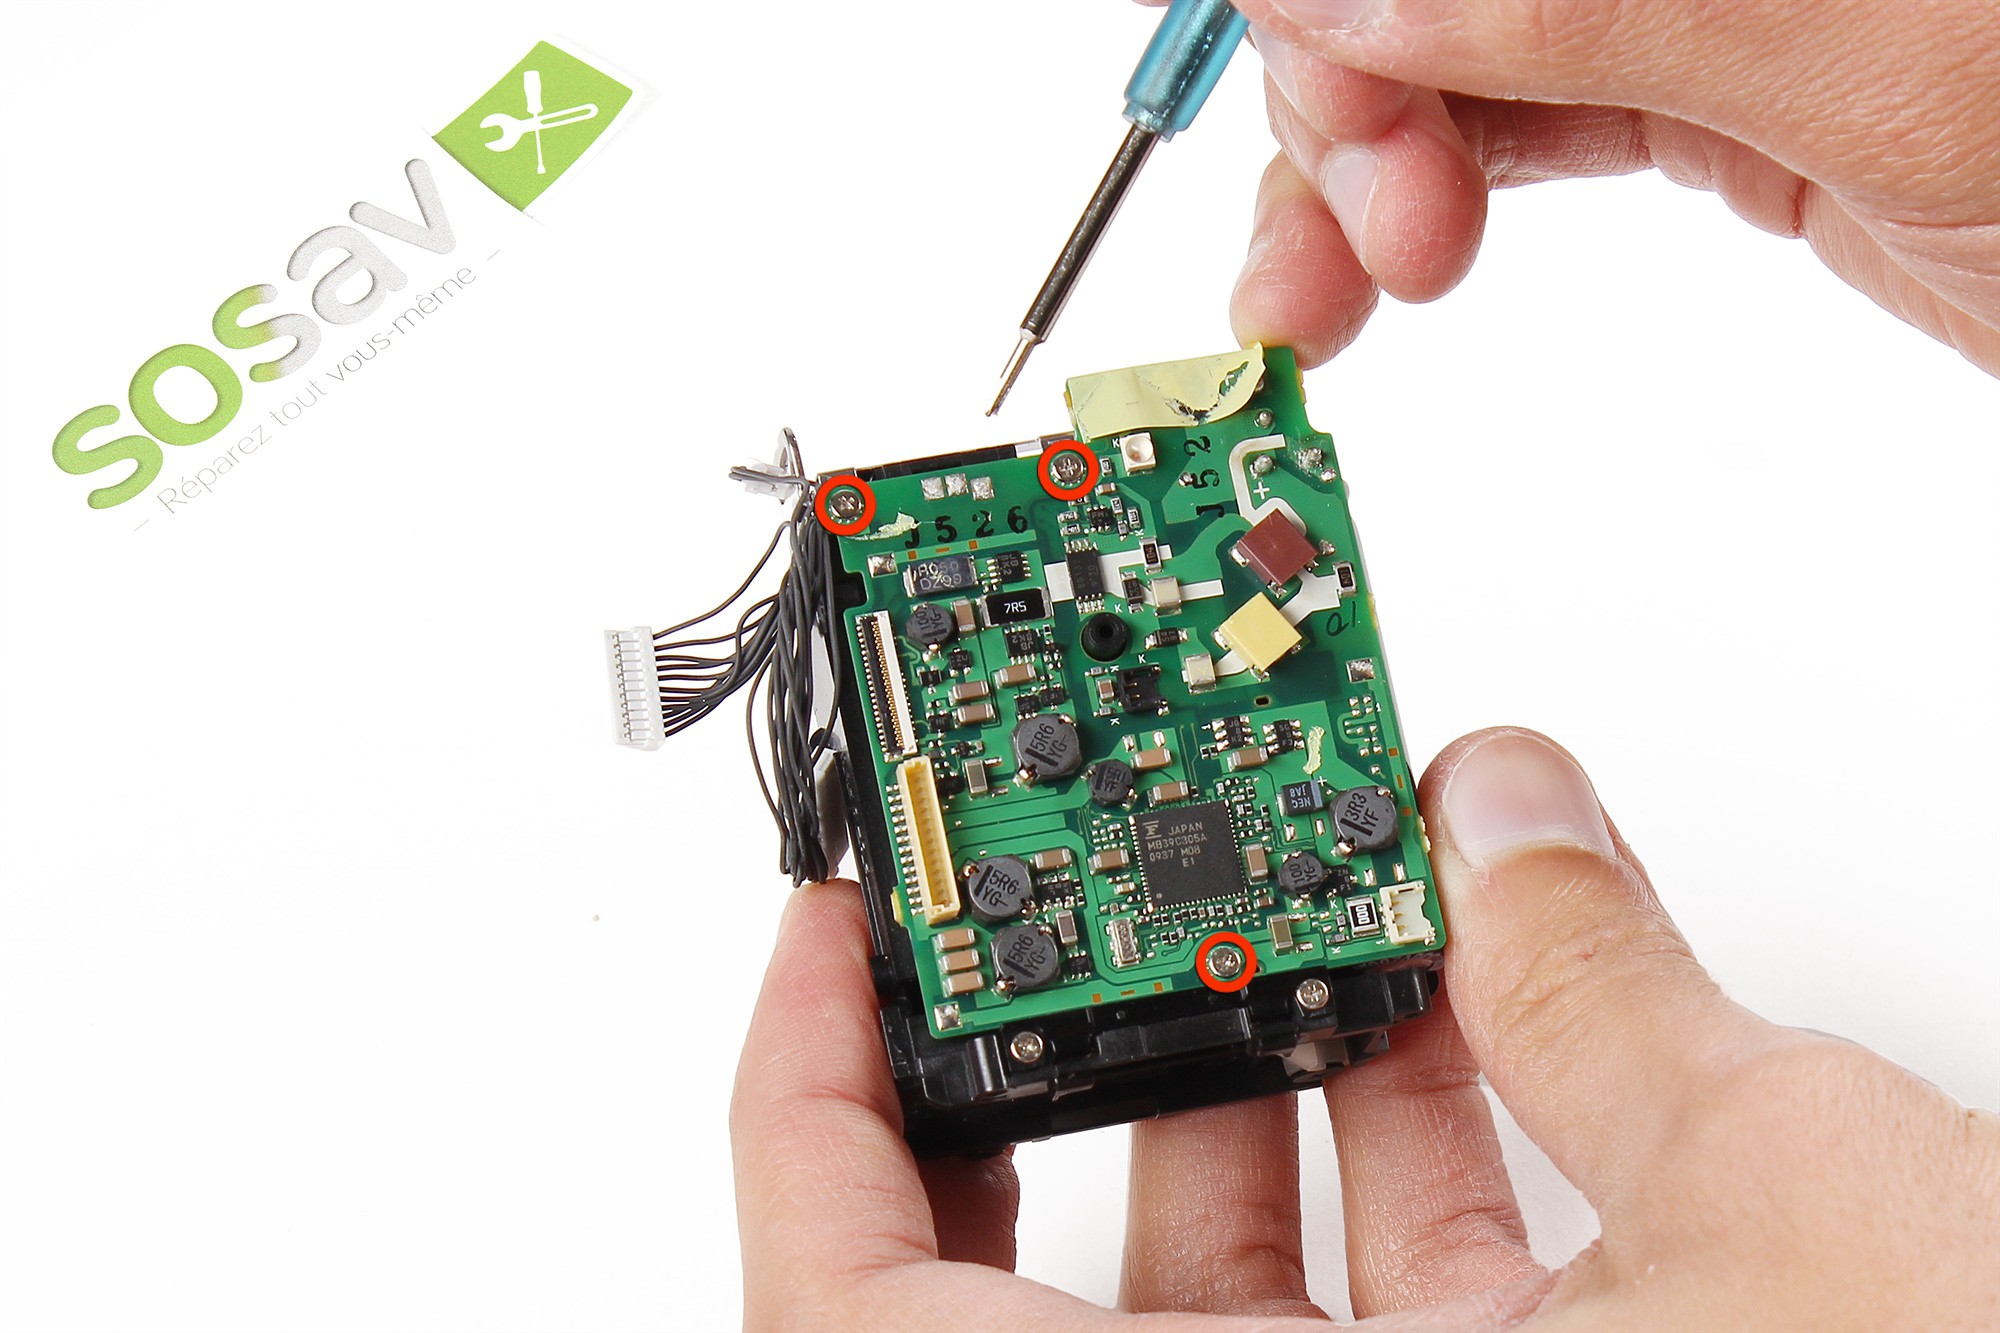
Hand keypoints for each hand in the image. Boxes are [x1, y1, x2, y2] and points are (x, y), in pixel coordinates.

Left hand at [731, 728, 1999, 1326]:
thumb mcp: (1779, 1227)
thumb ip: (1609, 1006)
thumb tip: (1511, 823)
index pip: (859, 1316)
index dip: (802, 1108)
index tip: (835, 936)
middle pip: (1036, 1295)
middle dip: (1056, 1059)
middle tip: (1061, 894)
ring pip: (1227, 1294)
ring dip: (1256, 1074)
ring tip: (1289, 895)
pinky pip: (1383, 1319)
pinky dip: (1400, 1164)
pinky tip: (1460, 1012)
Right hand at [1220, 0, 1999, 376]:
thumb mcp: (1876, 61)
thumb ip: (1589, 7)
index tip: (1324, 93)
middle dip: (1346, 88)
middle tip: (1368, 234)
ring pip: (1439, 48)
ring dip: (1350, 171)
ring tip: (1339, 299)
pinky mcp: (1697, 87)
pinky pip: (1506, 120)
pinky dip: (1419, 198)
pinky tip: (1386, 267)